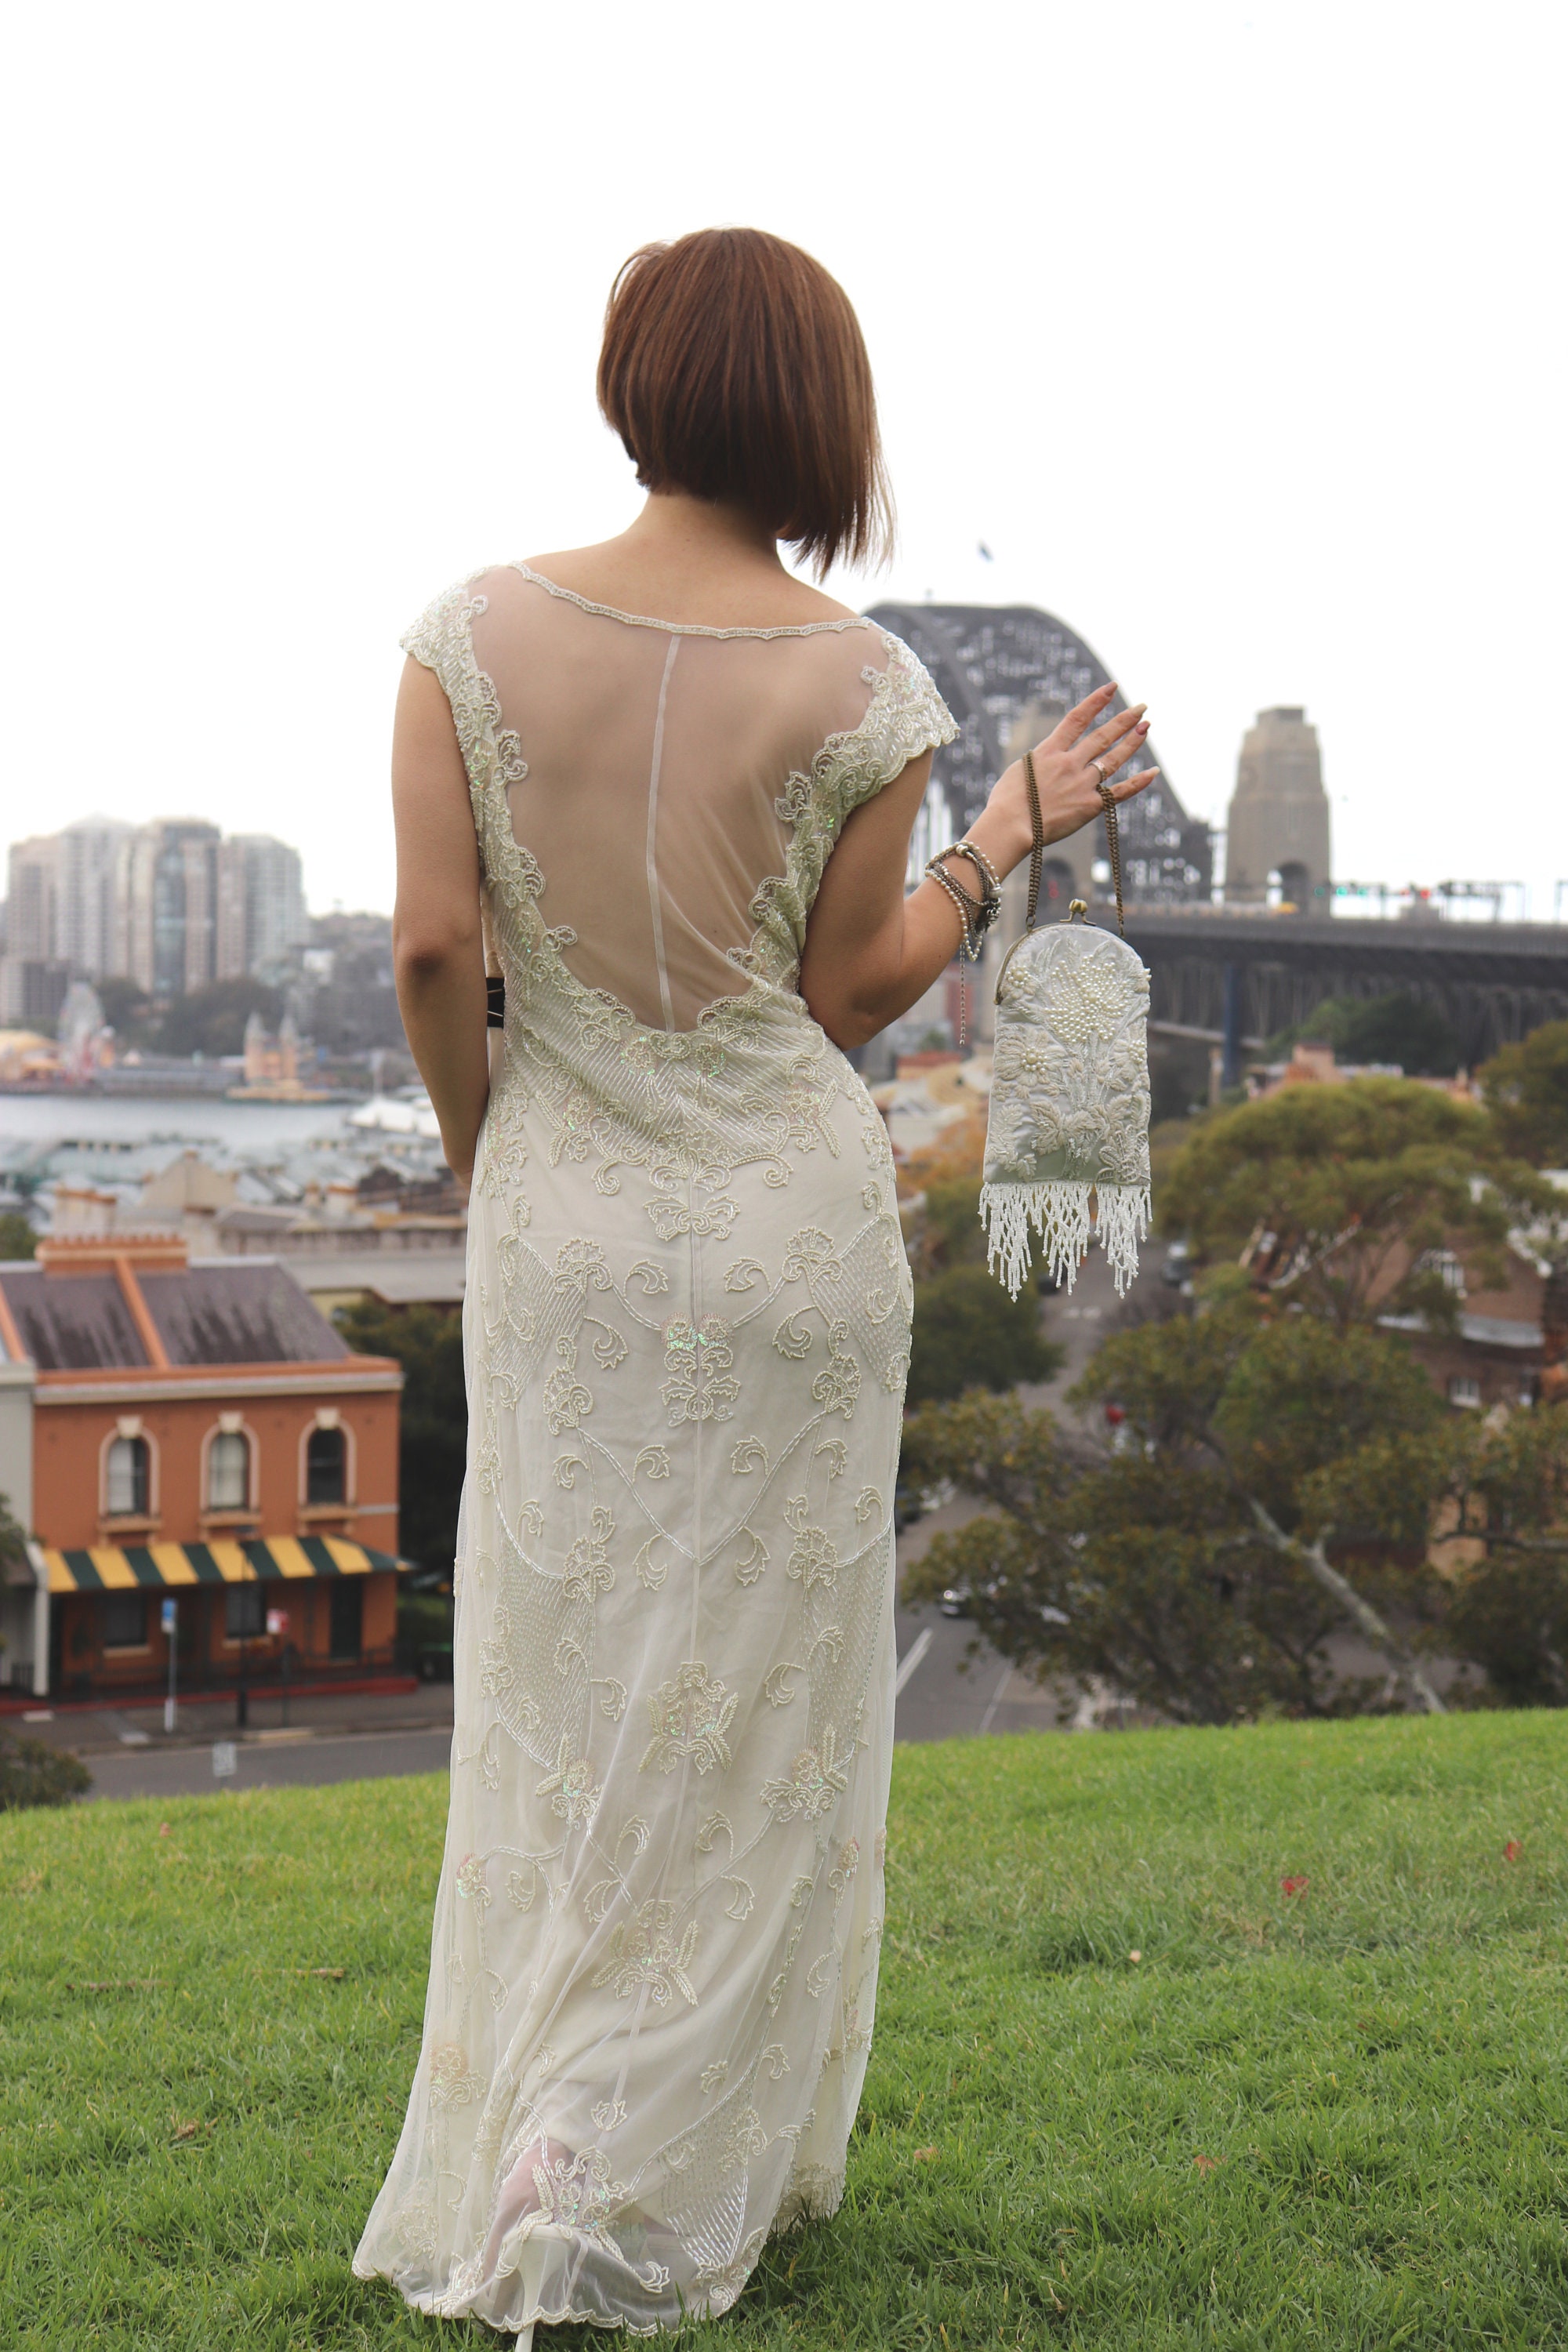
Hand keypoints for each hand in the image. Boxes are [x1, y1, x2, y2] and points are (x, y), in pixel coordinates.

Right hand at [971, 683, 1157, 873]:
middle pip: (1102, 736)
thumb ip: (1038, 763)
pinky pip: (1119, 793)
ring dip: (1132, 741)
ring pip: (1113, 759)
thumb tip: (1045, 763)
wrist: (1009, 826)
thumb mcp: (1018, 772)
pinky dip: (1138, 783)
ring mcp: (1081, 783)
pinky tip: (1153, 772)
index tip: (1112, 688)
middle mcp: (1069, 763)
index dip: (1096, 702)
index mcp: (1049, 752)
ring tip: (1146, 727)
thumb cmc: (1005, 803)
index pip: (1077, 719)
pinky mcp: (1089, 806)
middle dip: (1123, 719)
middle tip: (1141, 707)